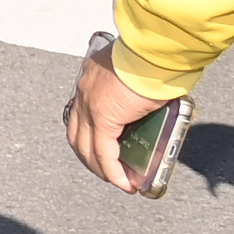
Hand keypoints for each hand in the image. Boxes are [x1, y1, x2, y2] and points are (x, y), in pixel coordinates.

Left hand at [64, 45, 166, 194]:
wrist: (156, 49)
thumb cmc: (157, 57)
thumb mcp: (140, 75)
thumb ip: (138, 91)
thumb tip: (154, 106)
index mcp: (91, 76)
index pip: (81, 112)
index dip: (88, 135)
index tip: (102, 149)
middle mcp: (84, 90)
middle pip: (76, 133)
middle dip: (90, 156)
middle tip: (108, 172)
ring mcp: (89, 104)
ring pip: (86, 147)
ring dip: (100, 169)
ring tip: (119, 182)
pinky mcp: (103, 117)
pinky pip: (104, 153)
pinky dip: (113, 172)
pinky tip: (125, 184)